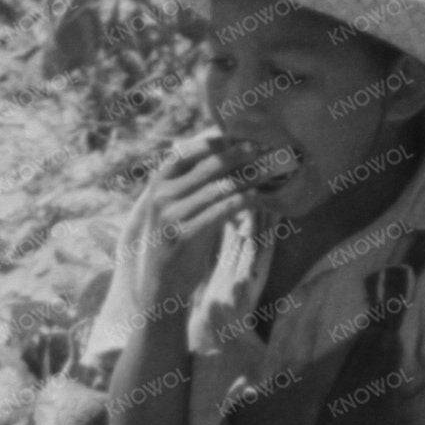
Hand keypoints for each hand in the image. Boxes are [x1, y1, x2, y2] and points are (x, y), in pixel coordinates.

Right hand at [119, 136, 244, 327]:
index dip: (212, 142)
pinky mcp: (182, 236)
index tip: (239, 137)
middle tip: (262, 147)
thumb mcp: (178, 212)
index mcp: (156, 186)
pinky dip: (241, 201)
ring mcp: (169, 216)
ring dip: (247, 177)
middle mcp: (160, 197)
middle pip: (205, 166)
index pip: (184, 153)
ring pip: (216, 188)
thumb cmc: (177, 246)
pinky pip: (219, 211)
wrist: (160, 288)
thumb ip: (193, 187)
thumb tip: (225, 160)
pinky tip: (258, 197)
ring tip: (268, 171)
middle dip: (237, 155)